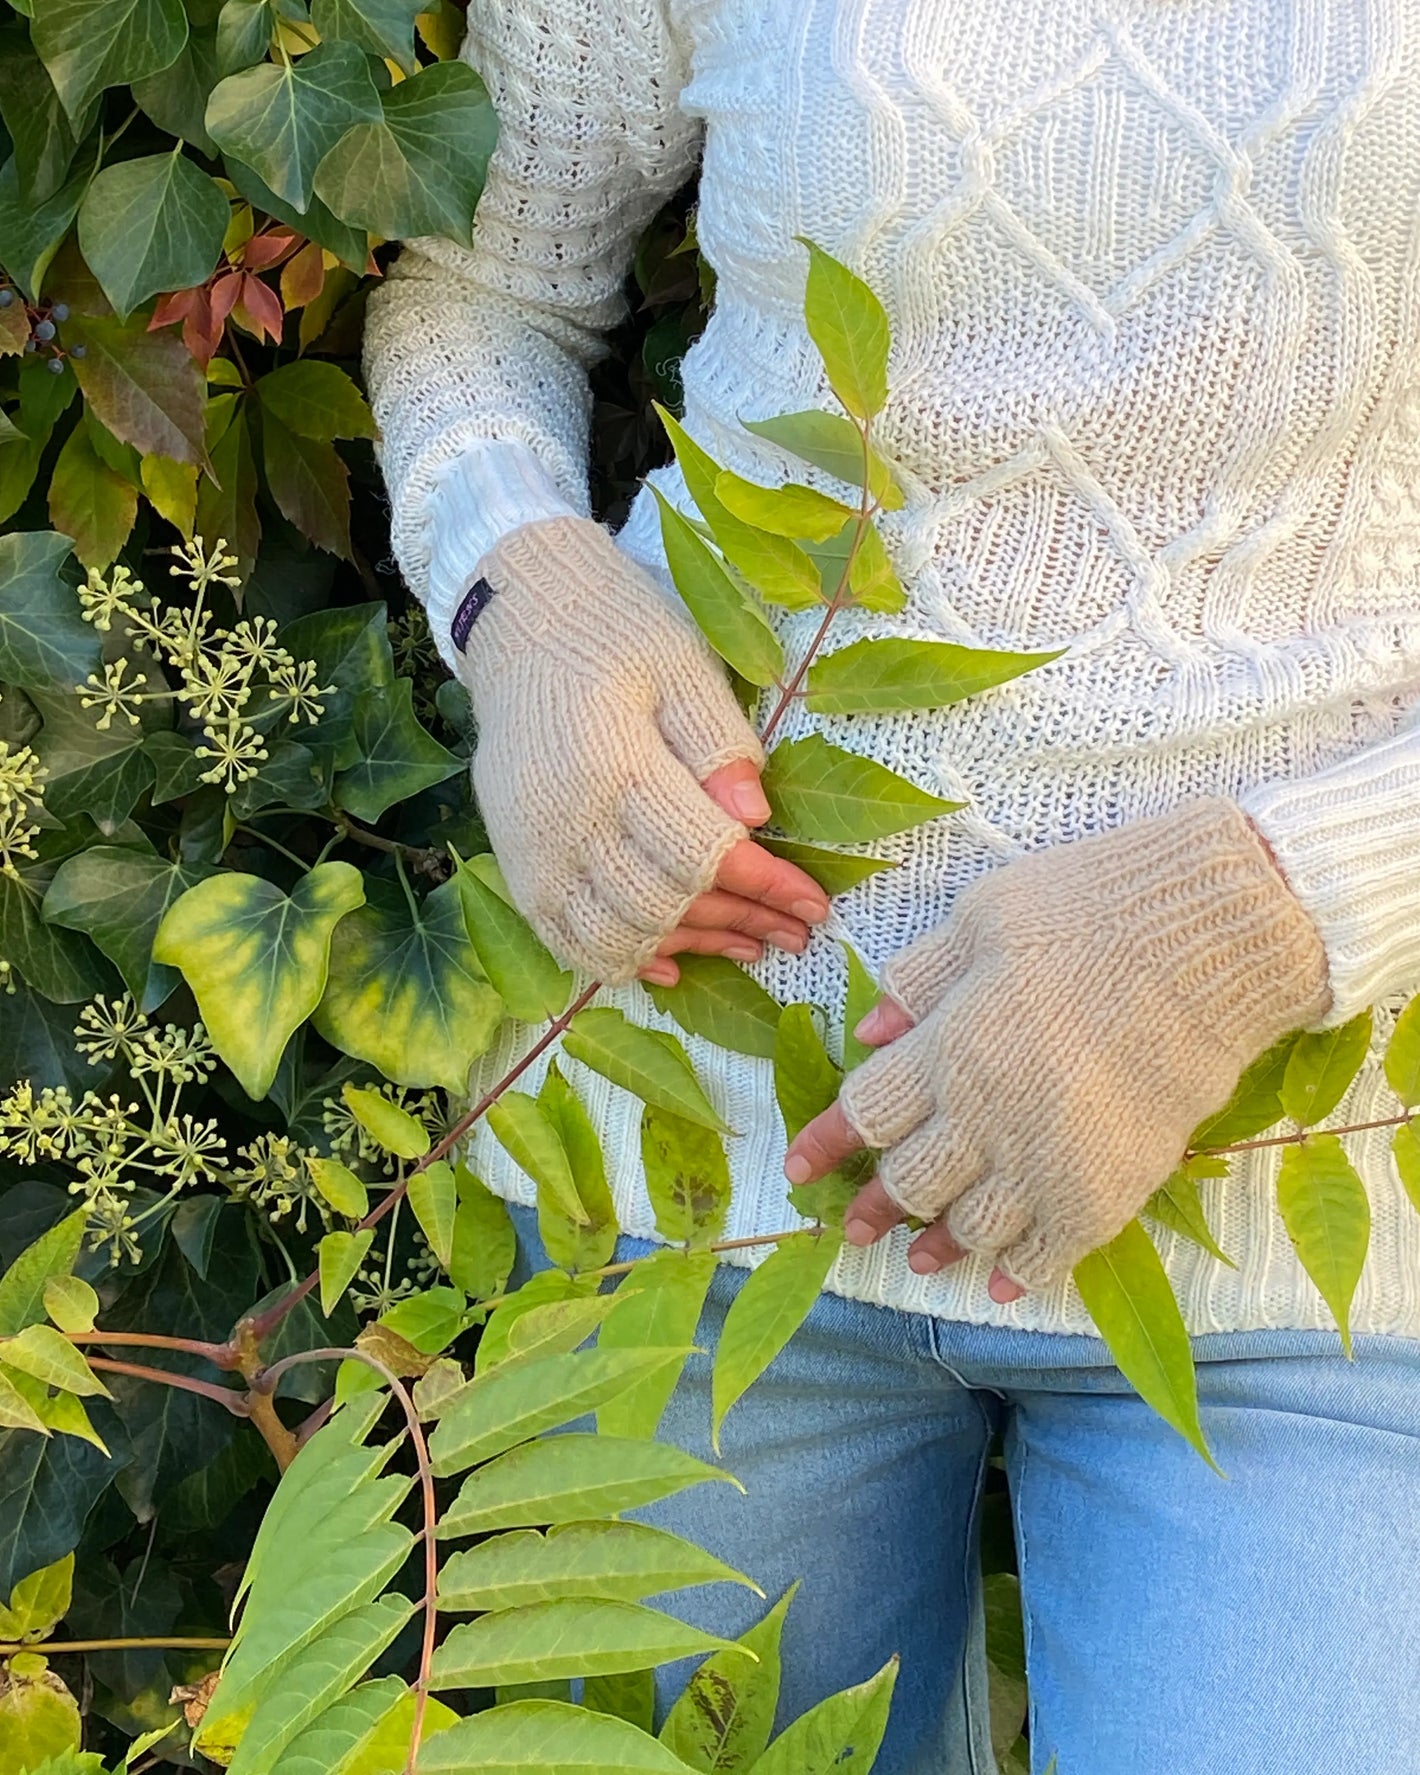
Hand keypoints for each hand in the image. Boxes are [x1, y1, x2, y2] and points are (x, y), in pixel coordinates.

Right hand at [460, 515, 826, 980]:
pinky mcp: (515, 865)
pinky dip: (622, 962)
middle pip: (667, 905)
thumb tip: (755, 822)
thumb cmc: (614, 638)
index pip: (705, 854)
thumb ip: (718, 743)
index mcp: (616, 768)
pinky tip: (672, 964)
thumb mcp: (682, 667)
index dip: (766, 887)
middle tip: (796, 931)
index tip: (815, 905)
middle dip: (741, 923)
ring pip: (618, 936)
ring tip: (750, 945)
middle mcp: (568, 823)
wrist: (517, 627)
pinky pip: (567, 940)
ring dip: (691, 948)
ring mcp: (534, 853)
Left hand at [784, 799, 1331, 1295]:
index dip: (826, 1144)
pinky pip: (1051, 1251)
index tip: (800, 1169)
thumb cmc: (1090, 909)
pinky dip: (1021, 1271)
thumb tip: (869, 1028)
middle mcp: (984, 1116)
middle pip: (908, 1181)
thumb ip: (921, 978)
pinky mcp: (1109, 1187)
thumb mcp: (984, 918)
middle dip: (873, 1207)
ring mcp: (1046, 1161)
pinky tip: (1004, 1280)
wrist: (1210, 940)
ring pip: (972, 1226)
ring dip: (939, 1245)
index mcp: (947, 1047)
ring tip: (923, 1257)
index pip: (864, 1111)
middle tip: (856, 1225)